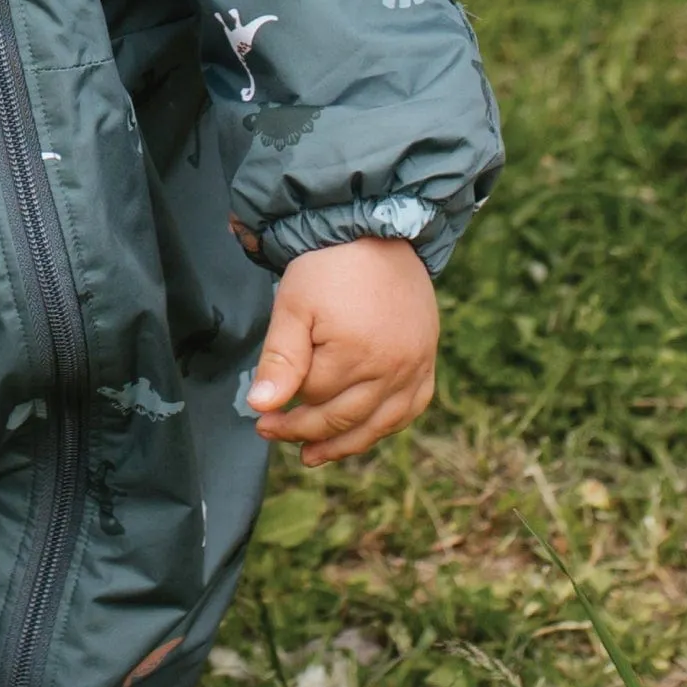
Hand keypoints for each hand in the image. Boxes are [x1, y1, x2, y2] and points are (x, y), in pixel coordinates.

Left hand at [245, 236, 437, 465]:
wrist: (375, 232)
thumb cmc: (327, 265)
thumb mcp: (293, 306)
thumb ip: (280, 360)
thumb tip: (261, 407)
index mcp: (356, 355)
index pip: (313, 399)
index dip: (284, 410)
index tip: (260, 419)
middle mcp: (392, 369)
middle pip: (345, 417)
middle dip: (307, 431)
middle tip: (274, 434)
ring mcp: (415, 368)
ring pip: (379, 424)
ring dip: (346, 443)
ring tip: (314, 454)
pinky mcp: (427, 362)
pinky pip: (410, 409)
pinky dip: (385, 426)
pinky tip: (364, 433)